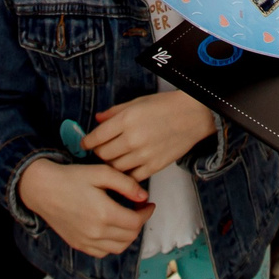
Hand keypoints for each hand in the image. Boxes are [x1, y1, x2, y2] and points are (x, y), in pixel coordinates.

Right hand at [17, 158, 153, 256]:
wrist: (42, 189)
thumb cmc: (71, 177)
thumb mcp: (101, 172)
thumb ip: (126, 184)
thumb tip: (144, 197)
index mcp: (104, 213)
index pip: (136, 222)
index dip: (147, 213)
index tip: (148, 204)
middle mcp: (96, 232)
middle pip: (130, 236)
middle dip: (139, 223)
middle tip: (138, 209)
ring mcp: (86, 241)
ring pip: (119, 247)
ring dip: (128, 235)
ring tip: (127, 219)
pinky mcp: (78, 244)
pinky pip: (103, 252)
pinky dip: (113, 244)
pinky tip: (111, 229)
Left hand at [84, 91, 215, 181]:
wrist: (193, 116)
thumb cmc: (165, 106)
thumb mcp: (137, 102)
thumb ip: (114, 112)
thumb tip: (97, 120)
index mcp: (126, 119)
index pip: (96, 137)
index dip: (87, 142)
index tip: (86, 144)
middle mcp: (132, 138)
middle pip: (103, 154)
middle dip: (99, 152)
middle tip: (101, 149)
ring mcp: (143, 155)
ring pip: (115, 168)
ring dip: (112, 163)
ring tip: (116, 157)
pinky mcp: (154, 166)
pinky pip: (131, 177)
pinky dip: (127, 173)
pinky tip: (129, 165)